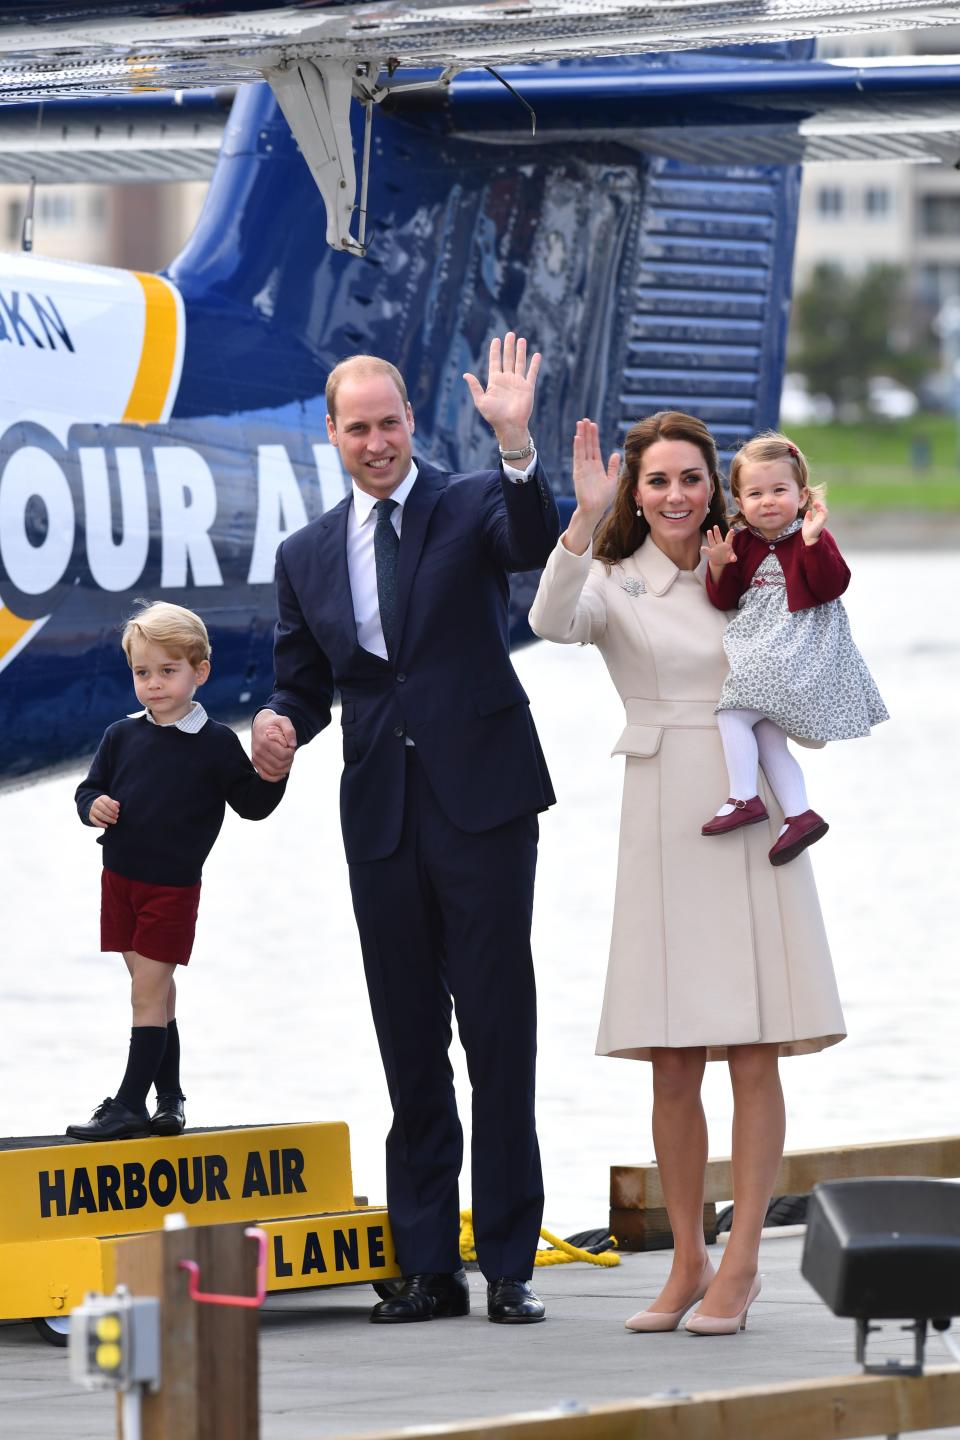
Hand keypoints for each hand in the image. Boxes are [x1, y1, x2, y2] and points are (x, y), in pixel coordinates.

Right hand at [89, 794, 118, 827]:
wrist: (98, 808)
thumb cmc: (108, 805)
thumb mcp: (111, 802)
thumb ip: (115, 803)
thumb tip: (117, 805)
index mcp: (102, 798)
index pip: (107, 801)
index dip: (113, 807)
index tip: (118, 811)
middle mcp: (96, 803)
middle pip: (104, 809)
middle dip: (111, 814)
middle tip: (117, 817)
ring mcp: (92, 810)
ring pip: (100, 815)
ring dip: (108, 819)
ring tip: (114, 821)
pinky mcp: (91, 817)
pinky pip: (95, 821)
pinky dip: (101, 824)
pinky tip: (107, 826)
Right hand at [252, 709, 296, 781]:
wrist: (261, 725)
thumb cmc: (274, 723)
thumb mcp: (284, 720)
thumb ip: (290, 731)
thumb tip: (293, 745)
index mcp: (265, 741)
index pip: (283, 755)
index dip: (291, 752)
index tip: (291, 746)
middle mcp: (258, 751)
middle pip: (279, 765)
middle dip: (289, 760)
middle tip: (290, 753)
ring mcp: (255, 758)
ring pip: (274, 772)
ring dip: (285, 768)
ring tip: (287, 759)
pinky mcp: (255, 763)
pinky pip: (265, 776)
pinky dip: (275, 777)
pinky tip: (283, 772)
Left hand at [463, 332, 540, 451]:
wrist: (509, 426)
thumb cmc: (493, 416)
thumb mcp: (480, 401)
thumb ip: (475, 387)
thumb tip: (466, 374)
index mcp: (495, 381)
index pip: (495, 361)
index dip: (495, 350)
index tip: (496, 340)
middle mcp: (507, 379)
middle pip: (508, 359)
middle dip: (508, 346)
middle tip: (510, 334)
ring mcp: (518, 382)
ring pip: (520, 362)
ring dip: (520, 351)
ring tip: (521, 339)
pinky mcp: (527, 387)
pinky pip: (532, 373)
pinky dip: (534, 364)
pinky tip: (536, 355)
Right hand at [563, 418, 619, 554]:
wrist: (595, 509)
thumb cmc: (603, 498)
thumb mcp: (612, 480)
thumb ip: (612, 467)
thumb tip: (615, 453)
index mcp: (597, 466)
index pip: (595, 447)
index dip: (594, 436)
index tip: (593, 424)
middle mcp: (589, 465)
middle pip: (587, 445)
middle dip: (586, 432)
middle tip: (584, 419)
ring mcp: (583, 468)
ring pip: (582, 448)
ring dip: (581, 436)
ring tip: (580, 424)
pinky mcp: (579, 473)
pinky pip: (578, 458)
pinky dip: (578, 447)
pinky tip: (578, 437)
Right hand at [701, 525, 736, 569]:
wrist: (719, 562)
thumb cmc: (727, 557)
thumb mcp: (731, 558)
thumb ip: (733, 558)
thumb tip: (734, 559)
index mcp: (727, 544)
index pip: (728, 539)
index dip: (730, 535)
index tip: (732, 530)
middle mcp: (720, 544)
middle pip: (718, 537)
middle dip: (717, 532)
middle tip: (715, 526)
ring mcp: (714, 548)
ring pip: (712, 541)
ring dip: (710, 536)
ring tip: (709, 531)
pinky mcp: (710, 553)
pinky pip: (707, 551)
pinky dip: (704, 549)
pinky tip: (702, 548)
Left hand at [802, 498, 827, 544]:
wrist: (808, 538)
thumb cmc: (808, 531)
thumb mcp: (807, 522)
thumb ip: (808, 517)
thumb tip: (809, 511)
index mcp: (818, 518)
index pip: (820, 510)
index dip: (817, 505)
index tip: (813, 503)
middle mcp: (821, 519)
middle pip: (823, 509)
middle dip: (820, 504)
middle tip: (815, 502)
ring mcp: (822, 520)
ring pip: (825, 511)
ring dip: (821, 506)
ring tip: (816, 503)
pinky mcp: (822, 522)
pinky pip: (825, 514)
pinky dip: (823, 510)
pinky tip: (819, 507)